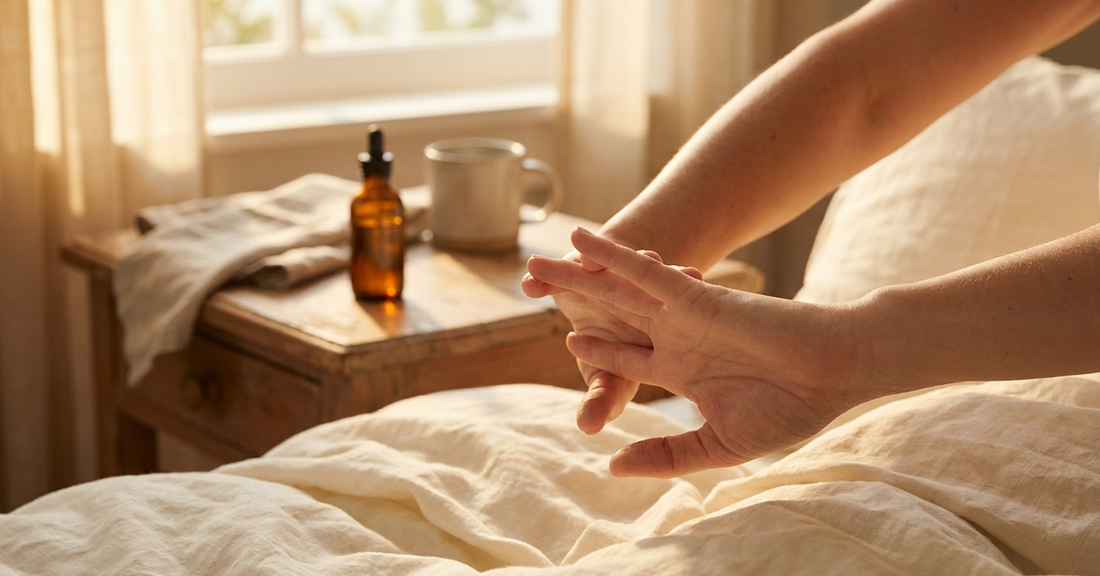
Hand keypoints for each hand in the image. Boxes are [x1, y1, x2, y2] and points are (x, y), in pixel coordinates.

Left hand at [526, 227, 866, 477]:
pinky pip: (642, 272)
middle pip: (612, 317)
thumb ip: (666, 454)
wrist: (833, 374)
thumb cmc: (790, 410)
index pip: (628, 360)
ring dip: (575, 276)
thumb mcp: (717, 445)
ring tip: (535, 262)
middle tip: (534, 288)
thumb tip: (613, 467)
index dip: (598, 350)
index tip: (571, 339)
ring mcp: (683, 314)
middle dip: (574, 304)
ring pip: (616, 290)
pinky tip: (577, 239)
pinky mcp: (694, 295)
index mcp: (685, 371)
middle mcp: (678, 337)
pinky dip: (609, 256)